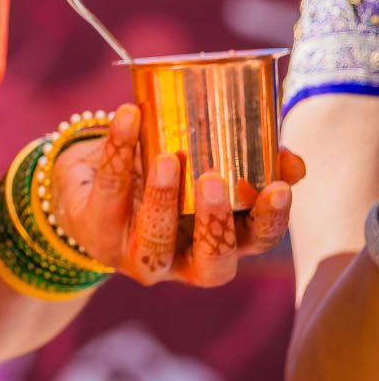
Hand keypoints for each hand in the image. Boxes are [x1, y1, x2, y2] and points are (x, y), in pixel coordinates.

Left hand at [50, 102, 305, 287]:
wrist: (87, 187)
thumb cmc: (162, 180)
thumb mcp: (204, 172)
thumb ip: (250, 162)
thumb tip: (292, 161)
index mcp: (218, 244)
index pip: (254, 243)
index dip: (269, 221)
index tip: (279, 188)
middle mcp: (182, 262)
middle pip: (210, 263)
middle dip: (215, 225)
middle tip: (215, 182)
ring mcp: (136, 254)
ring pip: (154, 242)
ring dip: (162, 200)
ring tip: (167, 158)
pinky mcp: (96, 232)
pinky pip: (108, 193)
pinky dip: (118, 151)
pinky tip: (128, 117)